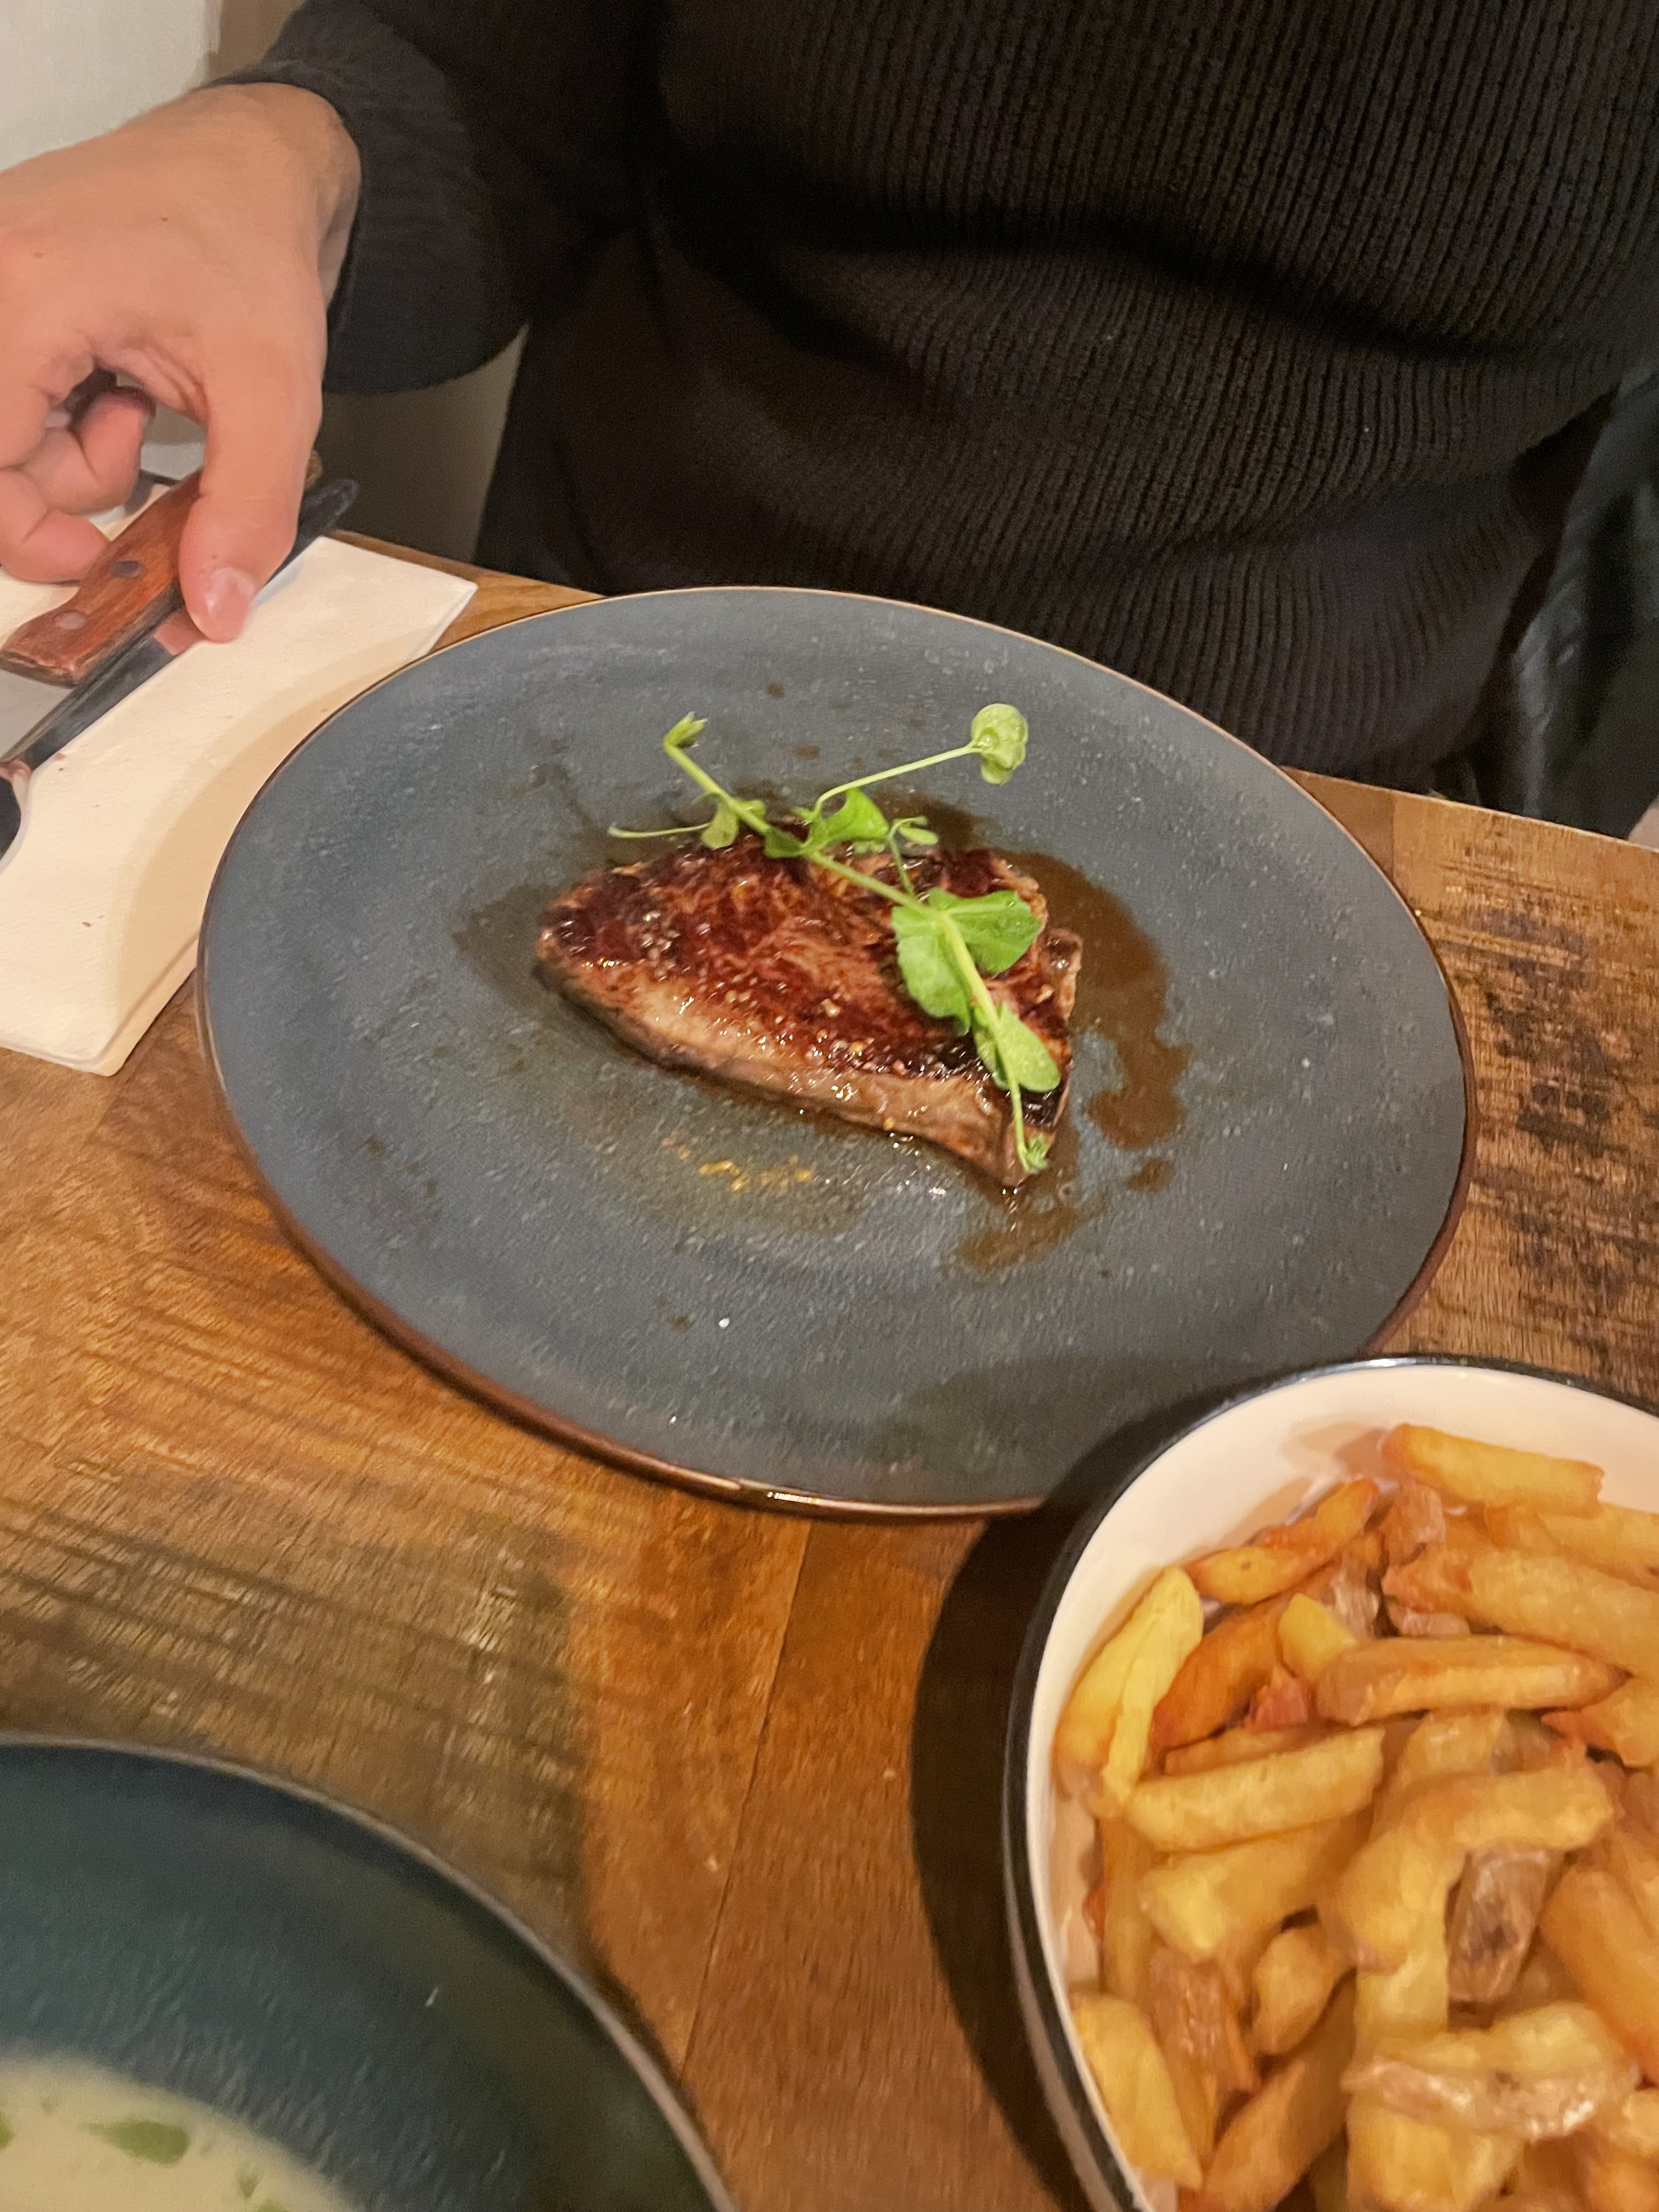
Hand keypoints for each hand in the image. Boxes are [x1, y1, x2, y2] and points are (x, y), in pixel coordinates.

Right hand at [0, 84, 359, 639]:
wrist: (250, 166)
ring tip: (137, 399)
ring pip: (0, 438)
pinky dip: (63, 424)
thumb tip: (212, 611)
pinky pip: (10, 405)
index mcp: (24, 294)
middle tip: (136, 444)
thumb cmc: (252, 248)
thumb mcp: (274, 394)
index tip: (102, 560)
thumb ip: (244, 508)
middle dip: (62, 484)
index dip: (31, 535)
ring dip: (72, 456)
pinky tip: (114, 383)